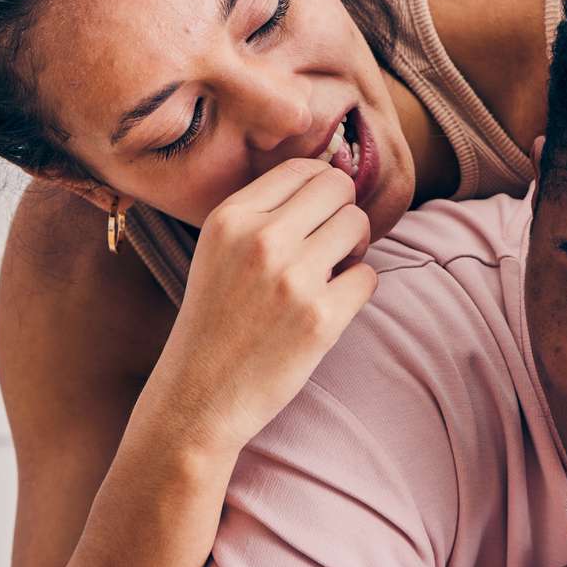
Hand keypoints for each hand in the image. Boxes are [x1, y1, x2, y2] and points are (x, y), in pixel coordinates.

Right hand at [136, 158, 378, 460]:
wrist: (198, 397)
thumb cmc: (214, 321)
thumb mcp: (218, 250)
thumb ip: (262, 213)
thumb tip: (330, 178)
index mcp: (231, 217)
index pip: (301, 168)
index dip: (320, 187)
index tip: (318, 214)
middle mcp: (262, 239)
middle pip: (337, 187)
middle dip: (342, 211)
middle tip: (331, 244)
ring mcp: (293, 279)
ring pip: (358, 225)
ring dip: (354, 247)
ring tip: (331, 273)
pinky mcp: (322, 319)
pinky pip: (369, 276)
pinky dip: (357, 288)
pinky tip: (331, 305)